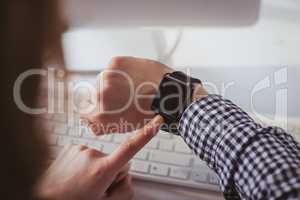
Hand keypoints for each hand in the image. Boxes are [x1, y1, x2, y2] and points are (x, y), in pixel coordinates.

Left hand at [36, 115, 163, 199]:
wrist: (43, 197)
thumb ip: (125, 189)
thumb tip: (126, 174)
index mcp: (102, 170)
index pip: (131, 148)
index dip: (146, 135)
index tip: (157, 122)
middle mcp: (92, 155)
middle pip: (116, 160)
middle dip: (111, 172)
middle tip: (96, 187)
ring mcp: (80, 149)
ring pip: (100, 157)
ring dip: (96, 168)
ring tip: (81, 183)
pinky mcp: (72, 146)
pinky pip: (88, 153)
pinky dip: (84, 163)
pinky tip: (74, 175)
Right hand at [83, 56, 173, 134]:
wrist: (169, 94)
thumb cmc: (148, 113)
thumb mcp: (123, 126)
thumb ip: (104, 124)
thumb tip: (93, 119)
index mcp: (100, 115)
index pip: (84, 112)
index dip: (95, 110)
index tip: (106, 108)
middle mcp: (99, 95)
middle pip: (93, 94)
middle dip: (105, 96)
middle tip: (123, 97)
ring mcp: (106, 77)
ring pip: (102, 80)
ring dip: (113, 83)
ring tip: (132, 87)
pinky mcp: (115, 63)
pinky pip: (112, 68)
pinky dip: (121, 71)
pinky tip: (134, 77)